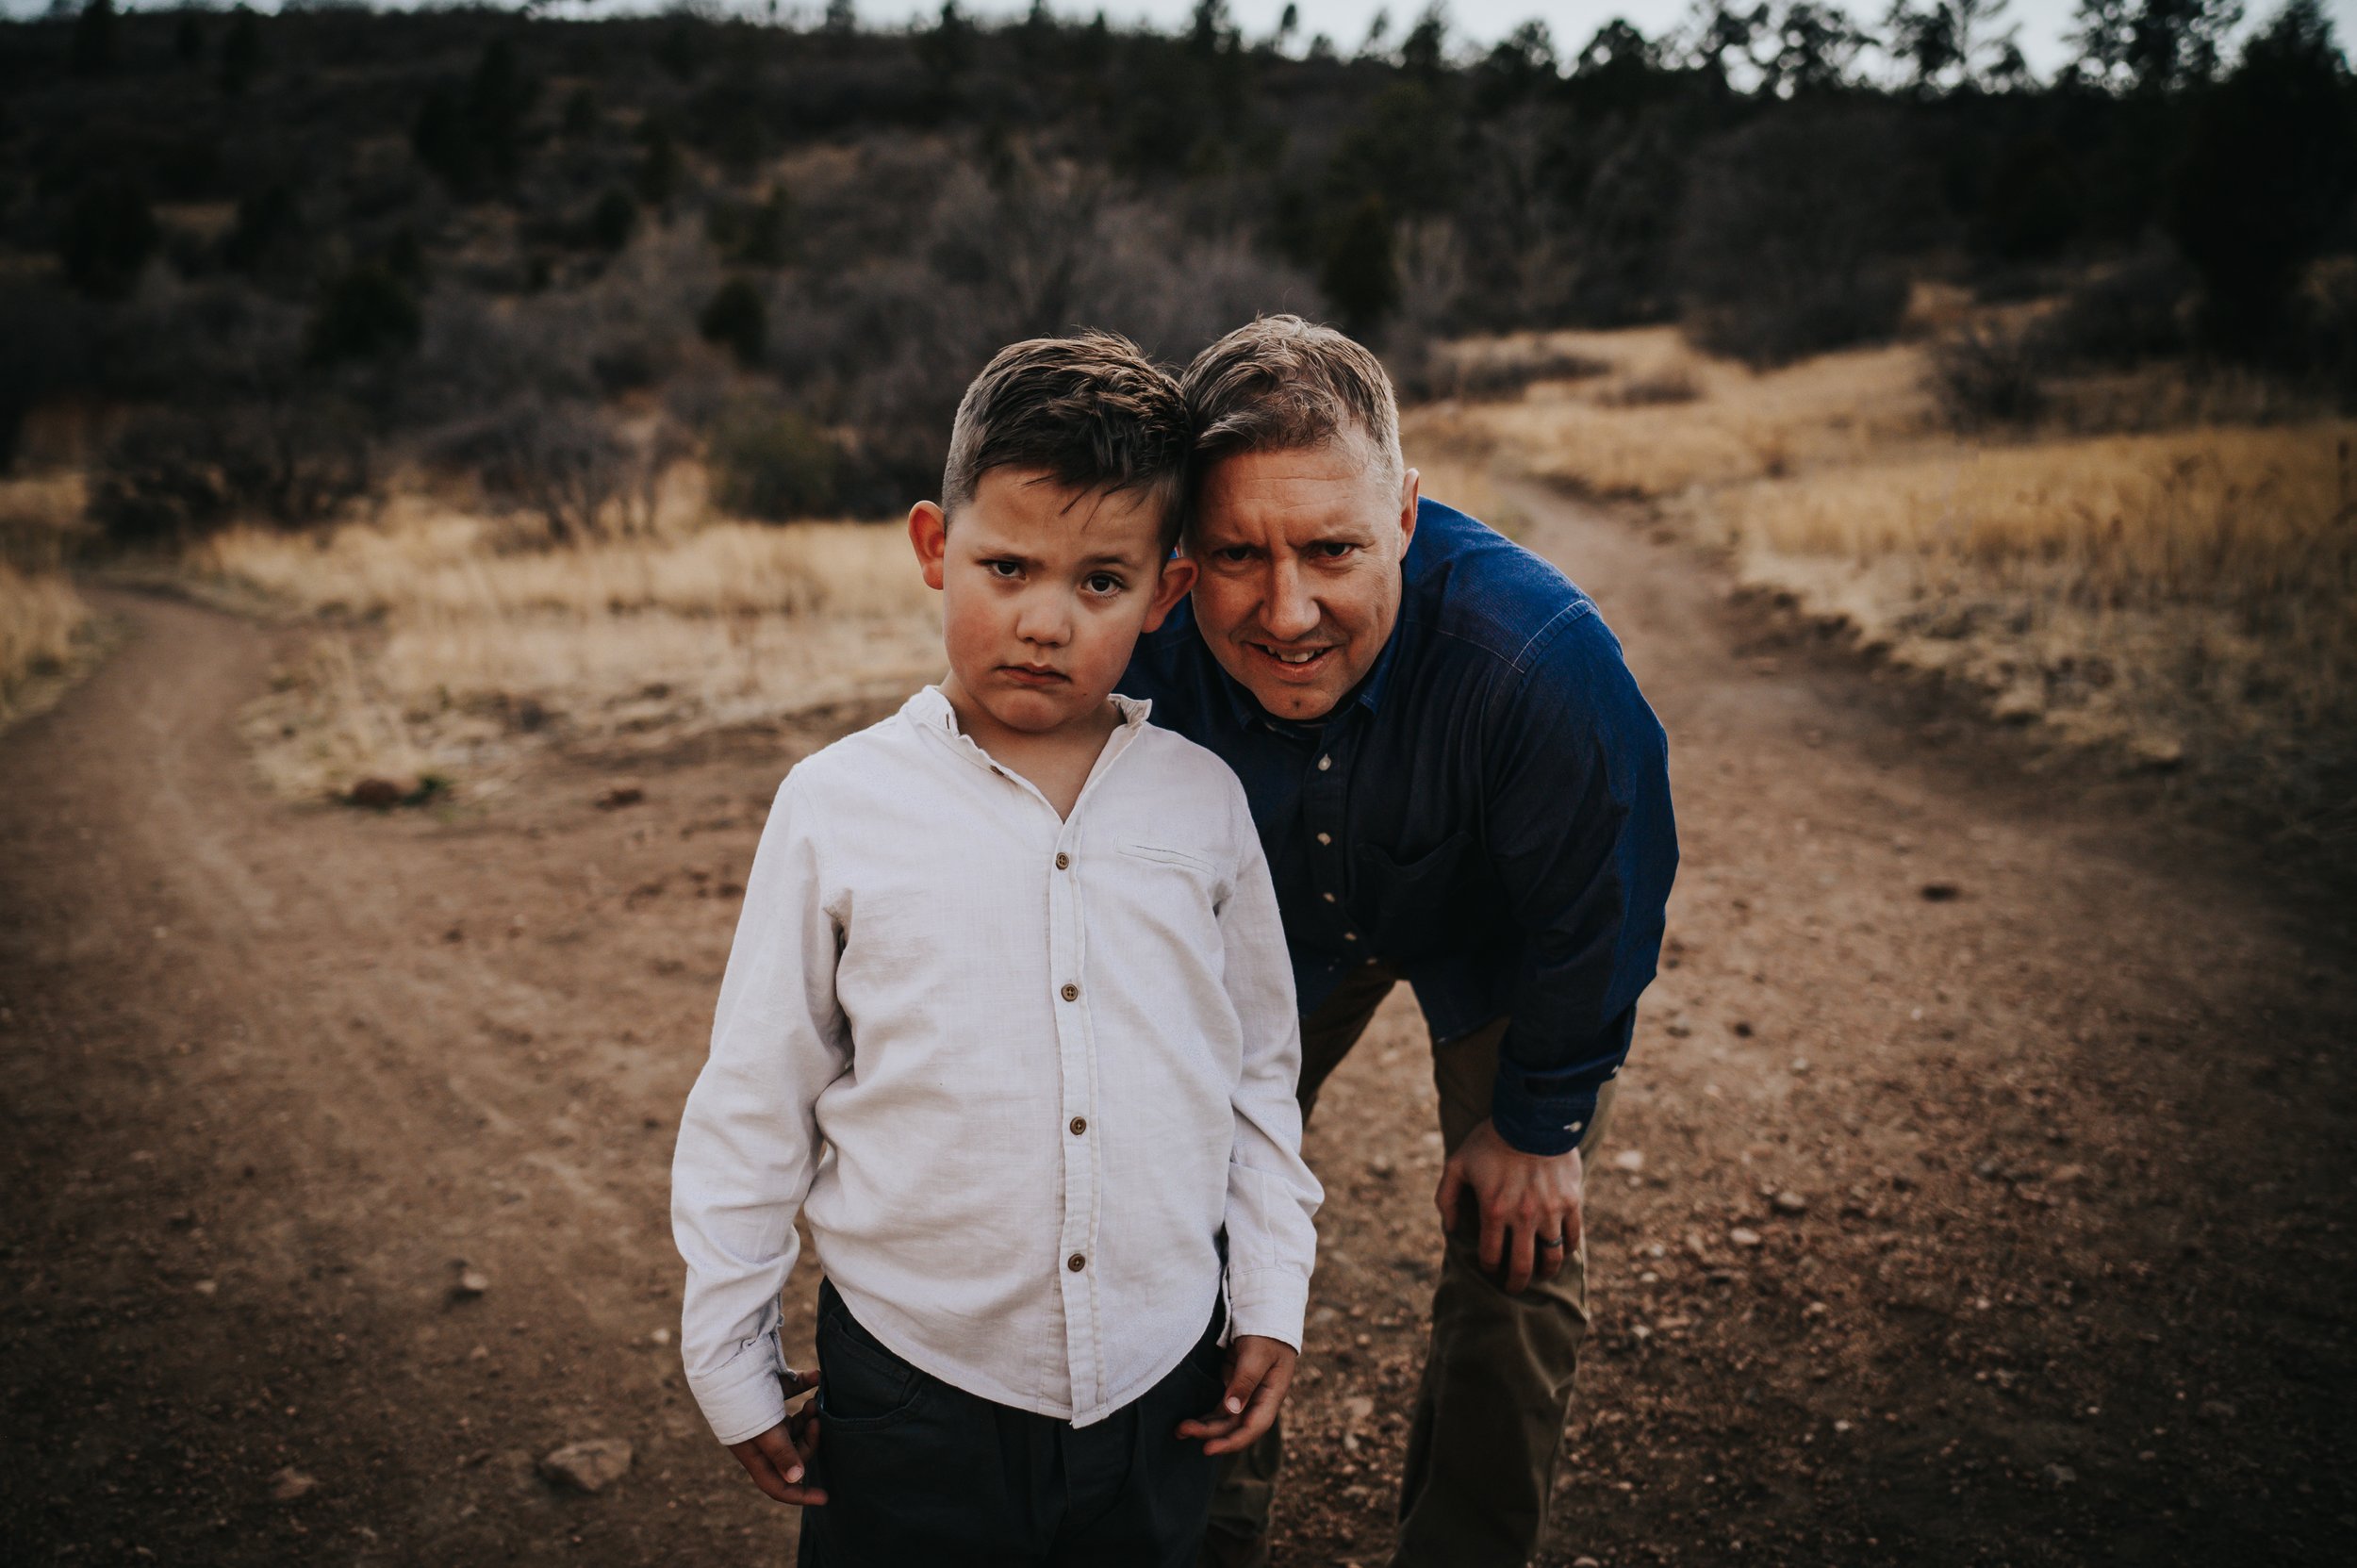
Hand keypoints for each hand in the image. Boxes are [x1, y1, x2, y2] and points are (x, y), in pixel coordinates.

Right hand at [725, 1367, 826, 1505]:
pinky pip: (793, 1392)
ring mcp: (764, 1411)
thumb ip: (782, 1453)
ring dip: (808, 1415)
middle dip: (809, 1439)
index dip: (798, 1495)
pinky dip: (806, 1386)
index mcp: (754, 1452)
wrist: (727, 1355)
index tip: (825, 1497)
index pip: (776, 1483)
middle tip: (818, 1421)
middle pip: (792, 1451)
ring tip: (815, 1402)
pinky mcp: (769, 1388)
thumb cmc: (744, 1398)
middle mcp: (759, 1435)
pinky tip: (816, 1377)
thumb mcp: (765, 1430)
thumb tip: (798, 1479)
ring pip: (795, 1424)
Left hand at [1174, 1335, 1296, 1455]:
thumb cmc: (1266, 1332)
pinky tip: (1190, 1421)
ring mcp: (1246, 1393)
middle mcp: (1259, 1399)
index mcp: (1272, 1395)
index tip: (1208, 1449)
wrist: (1265, 1312)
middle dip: (1210, 1433)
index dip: (1231, 1442)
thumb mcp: (1257, 1354)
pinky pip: (1219, 1407)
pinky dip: (1206, 1415)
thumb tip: (1232, 1410)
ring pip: (1225, 1419)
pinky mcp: (1233, 1385)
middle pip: (1235, 1426)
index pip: (1253, 1427)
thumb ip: (1245, 1380)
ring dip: (1205, 1427)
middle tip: (1182, 1431)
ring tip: (1180, 1430)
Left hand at [1434, 1117, 1584, 1294]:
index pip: (1491, 1256)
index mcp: (1494, 1210)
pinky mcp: (1571, 1202)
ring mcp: (1550, 1212)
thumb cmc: (1491, 1140)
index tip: (1490, 1270)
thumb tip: (1450, 1228)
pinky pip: (1573, 1237)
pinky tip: (1561, 1252)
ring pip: (1552, 1257)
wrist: (1533, 1117)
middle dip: (1515, 1284)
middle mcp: (1523, 1217)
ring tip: (1540, 1274)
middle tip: (1513, 1289)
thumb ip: (1447, 1198)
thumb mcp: (1457, 1164)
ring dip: (1545, 1271)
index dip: (1489, 1268)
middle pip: (1521, 1266)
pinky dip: (1568, 1249)